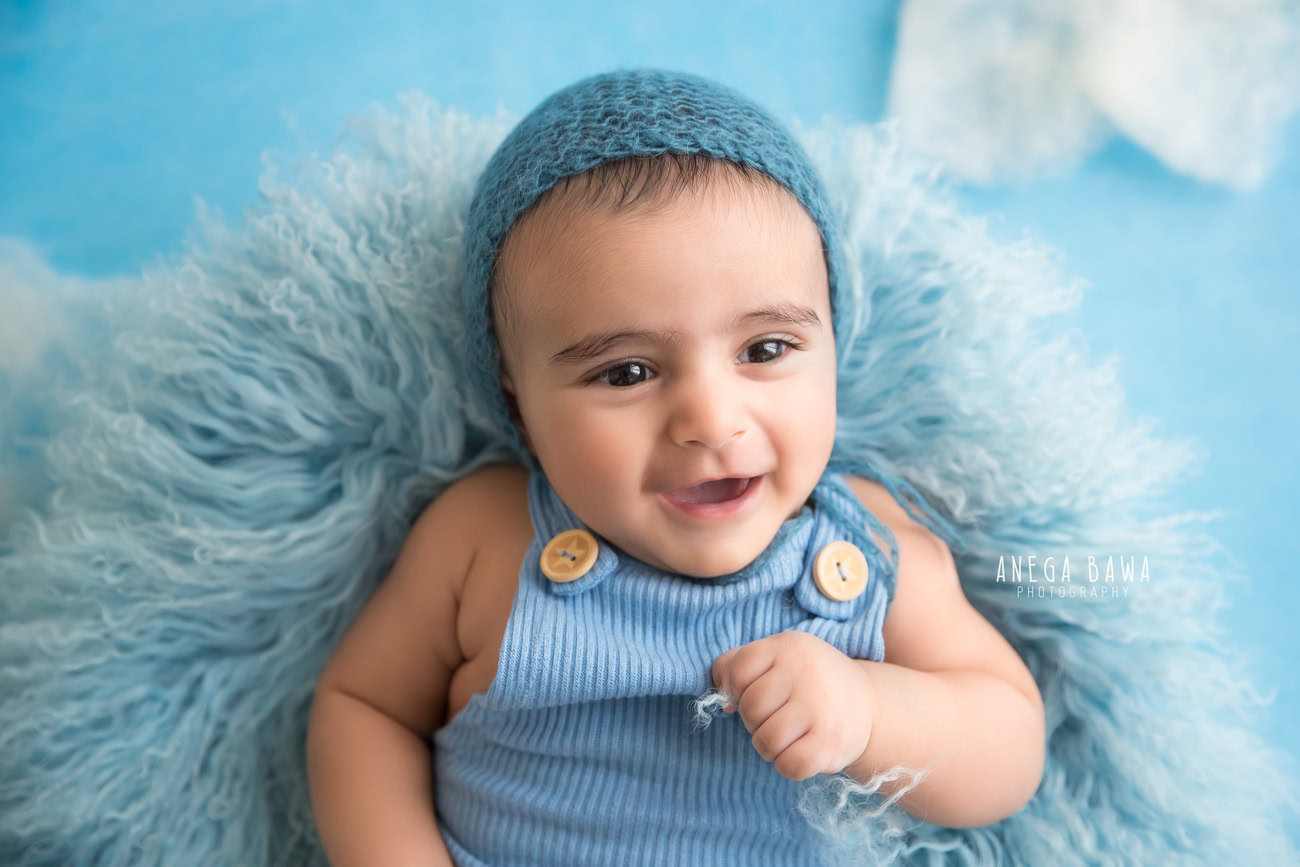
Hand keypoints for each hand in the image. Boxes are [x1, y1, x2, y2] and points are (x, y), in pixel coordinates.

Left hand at [711, 630, 876, 781]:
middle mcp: (806, 673)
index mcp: (789, 646)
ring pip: (766, 741)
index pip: (738, 670)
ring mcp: (821, 708)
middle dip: (753, 720)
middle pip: (750, 708)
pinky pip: (789, 765)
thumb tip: (723, 700)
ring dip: (767, 746)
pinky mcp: (832, 742)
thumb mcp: (777, 657)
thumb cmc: (807, 681)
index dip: (735, 688)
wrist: (867, 703)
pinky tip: (798, 751)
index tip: (750, 693)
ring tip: (784, 736)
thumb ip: (737, 666)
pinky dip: (786, 765)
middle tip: (772, 717)